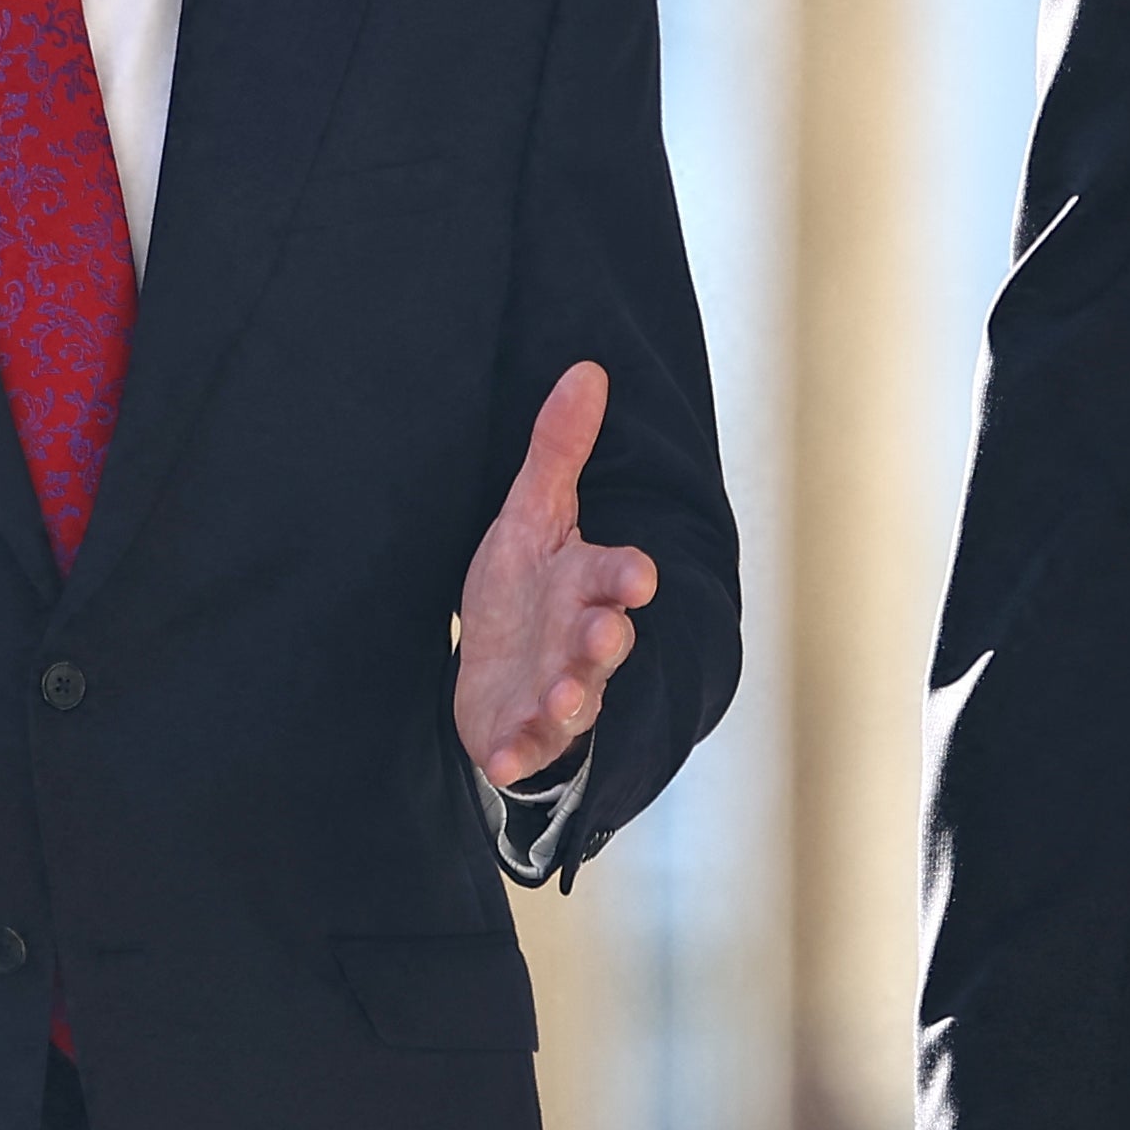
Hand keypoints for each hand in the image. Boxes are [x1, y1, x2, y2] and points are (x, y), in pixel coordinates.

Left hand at [454, 363, 658, 792]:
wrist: (492, 671)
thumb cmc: (520, 591)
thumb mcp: (530, 515)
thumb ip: (558, 451)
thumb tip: (586, 369)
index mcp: (585, 584)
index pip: (616, 577)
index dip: (626, 577)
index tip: (638, 575)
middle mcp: (580, 641)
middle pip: (604, 641)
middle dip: (605, 639)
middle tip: (606, 632)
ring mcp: (557, 691)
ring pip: (576, 697)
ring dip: (571, 698)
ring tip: (560, 696)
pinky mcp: (525, 733)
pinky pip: (528, 748)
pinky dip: (519, 755)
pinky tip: (502, 760)